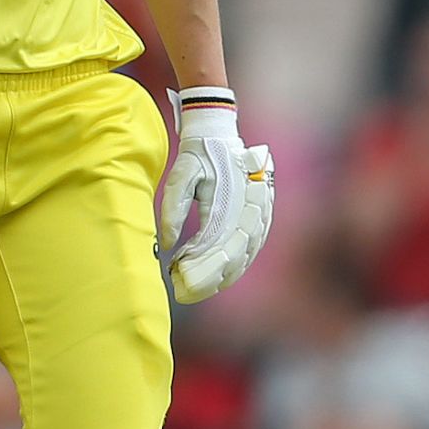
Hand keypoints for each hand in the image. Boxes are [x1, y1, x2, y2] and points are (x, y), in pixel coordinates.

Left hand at [160, 87, 273, 304]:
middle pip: (232, 258)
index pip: (217, 246)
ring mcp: (259, 215)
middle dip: (207, 279)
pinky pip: (251, 249)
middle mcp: (250, 211)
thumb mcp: (180, 176)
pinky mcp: (260, 217)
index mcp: (232, 201)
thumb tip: (167, 244)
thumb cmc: (198, 156)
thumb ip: (173, 209)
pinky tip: (218, 279)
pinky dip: (234, 266)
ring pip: (244, 257)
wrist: (220, 136)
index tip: (179, 278)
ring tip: (195, 289)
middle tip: (182, 291)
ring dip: (221, 277)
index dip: (199, 267)